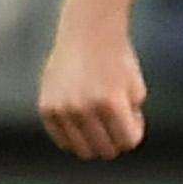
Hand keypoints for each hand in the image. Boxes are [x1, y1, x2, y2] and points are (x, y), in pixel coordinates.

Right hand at [38, 18, 146, 158]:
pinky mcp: (46, 108)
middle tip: (114, 116)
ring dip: (95, 140)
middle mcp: (83, 108)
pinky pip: (63, 141)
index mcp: (111, 103)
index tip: (132, 115)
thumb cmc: (118, 63)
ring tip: (99, 117)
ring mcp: (62, 109)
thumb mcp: (136, 91)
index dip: (133, 131)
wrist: (88, 33)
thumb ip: (131, 122)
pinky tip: (82, 117)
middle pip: (105, 151)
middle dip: (115, 138)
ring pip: (83, 151)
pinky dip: (75, 136)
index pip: (128, 142)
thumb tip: (118, 147)